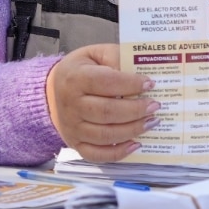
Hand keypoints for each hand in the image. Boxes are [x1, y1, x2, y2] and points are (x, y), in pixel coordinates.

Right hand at [44, 43, 157, 161]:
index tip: (150, 84)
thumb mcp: (97, 54)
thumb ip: (117, 58)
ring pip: (105, 135)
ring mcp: (72, 127)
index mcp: (75, 78)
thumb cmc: (83, 70)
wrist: (54, 90)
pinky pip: (97, 155)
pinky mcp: (75, 143)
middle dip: (136, 110)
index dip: (130, 84)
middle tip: (155, 105)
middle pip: (107, 112)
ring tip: (151, 121)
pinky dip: (118, 153)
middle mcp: (71, 105)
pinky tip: (136, 144)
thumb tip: (141, 72)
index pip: (105, 82)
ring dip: (133, 130)